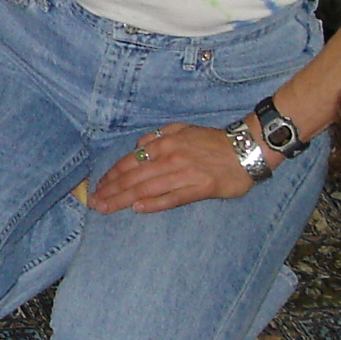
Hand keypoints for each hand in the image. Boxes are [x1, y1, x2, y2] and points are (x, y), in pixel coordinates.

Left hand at [87, 122, 257, 214]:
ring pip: (147, 188)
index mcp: (165, 144)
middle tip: (94, 203)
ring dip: (124, 199)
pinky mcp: (199, 188)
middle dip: (110, 191)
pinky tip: (139, 209)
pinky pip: (173, 197)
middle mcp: (170, 158)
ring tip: (106, 208)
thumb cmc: (213, 141)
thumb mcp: (183, 129)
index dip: (111, 175)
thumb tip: (139, 146)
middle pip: (133, 177)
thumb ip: (159, 137)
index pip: (130, 162)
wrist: (246, 148)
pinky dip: (154, 204)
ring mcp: (184, 173)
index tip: (98, 187)